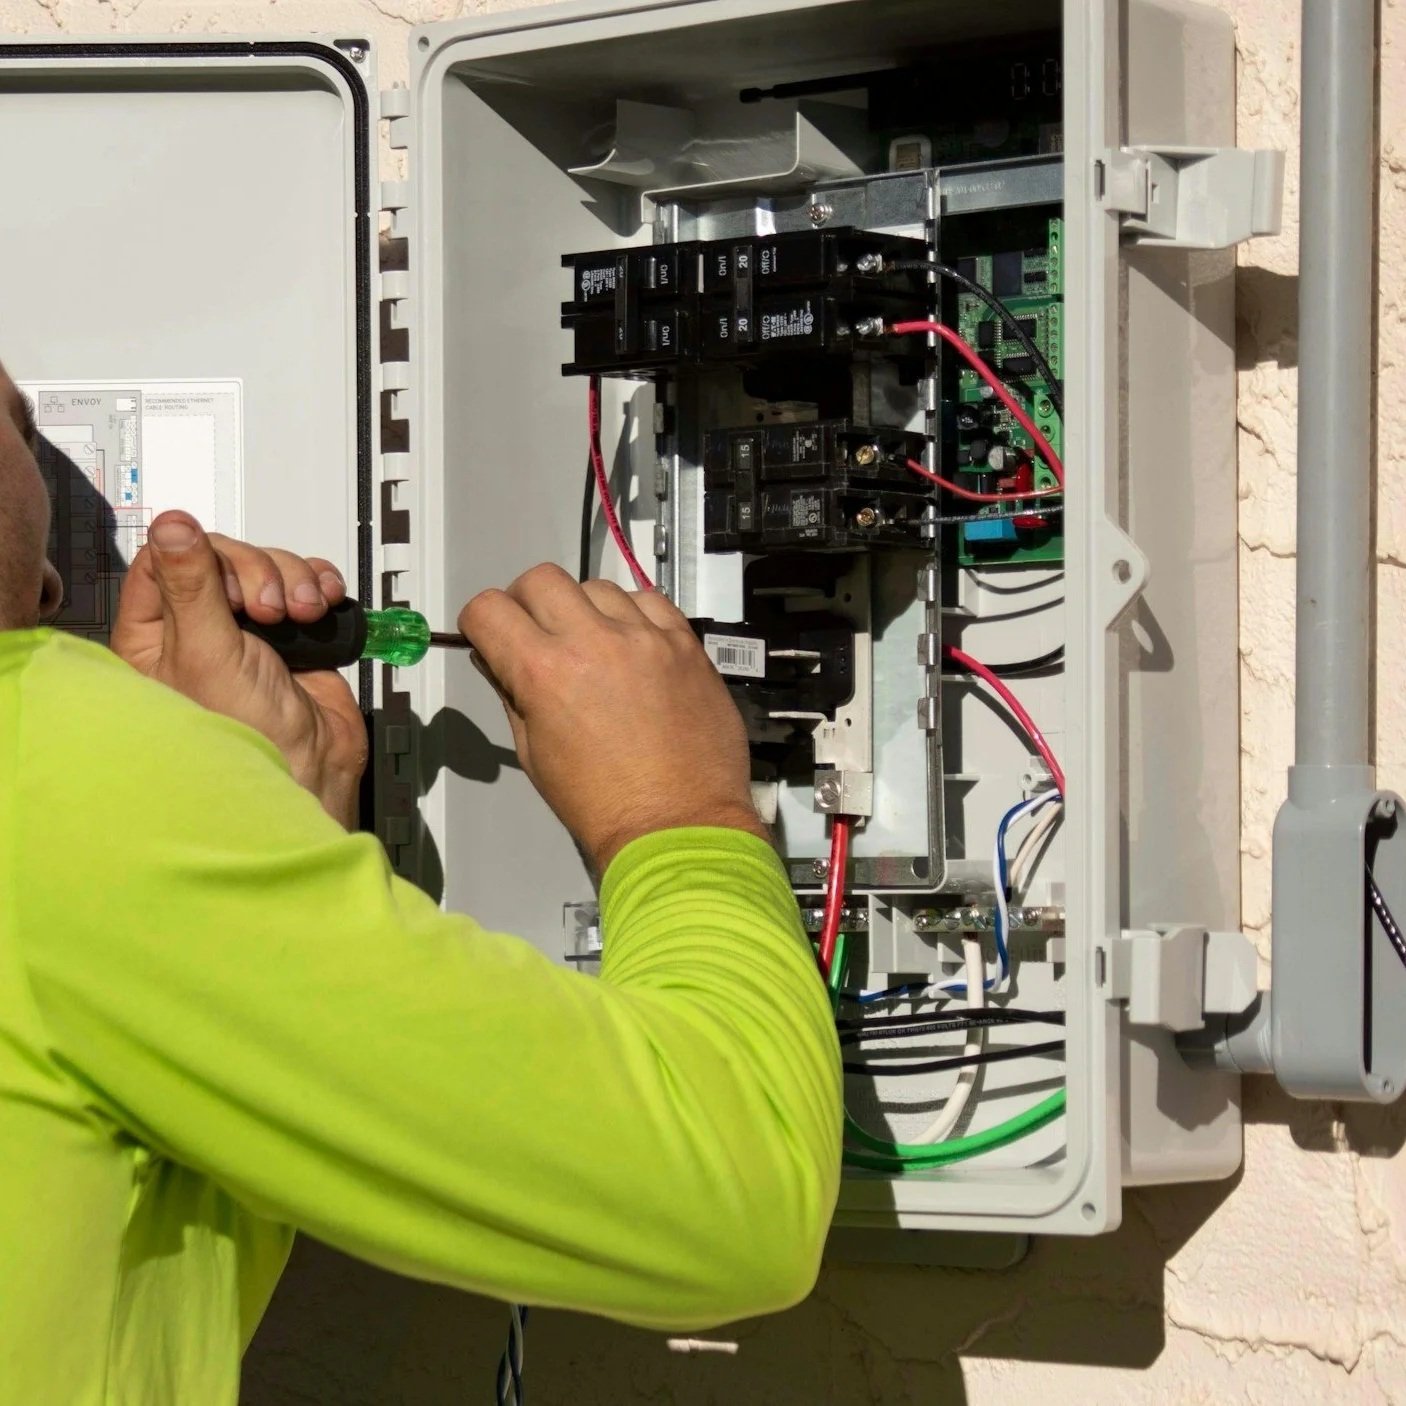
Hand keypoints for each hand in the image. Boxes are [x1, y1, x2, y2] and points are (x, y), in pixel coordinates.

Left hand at [112, 511, 367, 826]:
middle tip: (270, 610)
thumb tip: (171, 525)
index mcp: (156, 634)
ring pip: (268, 567)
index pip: (165, 558)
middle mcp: (200, 628)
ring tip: (303, 615)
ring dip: (294, 579)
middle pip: (224, 556)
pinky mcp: (293, 634)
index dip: (204, 557)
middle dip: (258, 573)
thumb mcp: (207, 653)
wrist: (313, 768)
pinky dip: (320, 585)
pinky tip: (323, 604)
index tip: (228, 583)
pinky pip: (305, 584)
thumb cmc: (246, 735)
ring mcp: (249, 630)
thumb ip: (191, 585)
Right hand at [462, 565, 765, 876]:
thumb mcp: (534, 753)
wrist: (677, 824)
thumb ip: (513, 694)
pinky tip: (633, 645)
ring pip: (598, 586)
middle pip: (541, 579)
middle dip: (527, 603)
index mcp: (544, 672)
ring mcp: (645, 638)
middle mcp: (593, 642)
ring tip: (594, 647)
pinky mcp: (685, 644)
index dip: (481, 622)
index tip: (491, 634)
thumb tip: (500, 658)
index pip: (489, 609)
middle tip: (538, 633)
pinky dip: (634, 615)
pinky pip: (651, 601)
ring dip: (585, 609)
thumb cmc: (602, 804)